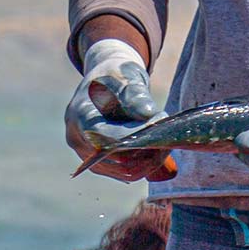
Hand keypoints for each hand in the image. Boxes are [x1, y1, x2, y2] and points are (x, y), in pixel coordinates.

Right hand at [65, 37, 173, 182]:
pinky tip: (159, 150)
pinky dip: (146, 165)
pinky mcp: (100, 163)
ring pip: (125, 171)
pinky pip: (127, 173)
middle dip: (149, 151)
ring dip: (151, 161)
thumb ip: (135, 96)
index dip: (136, 136)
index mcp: (79, 115)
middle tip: (171, 135)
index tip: (161, 121)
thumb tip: (150, 117)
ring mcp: (87, 154)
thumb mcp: (124, 77)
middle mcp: (78, 139)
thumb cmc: (115, 76)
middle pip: (118, 160)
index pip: (107, 139)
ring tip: (167, 142)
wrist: (104, 83)